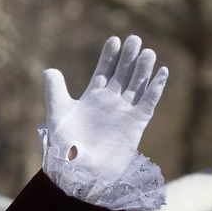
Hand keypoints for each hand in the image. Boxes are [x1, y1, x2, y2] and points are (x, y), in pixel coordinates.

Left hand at [42, 35, 166, 184]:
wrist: (78, 171)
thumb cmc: (63, 145)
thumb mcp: (57, 114)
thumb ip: (55, 91)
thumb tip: (50, 69)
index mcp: (91, 98)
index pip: (104, 71)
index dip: (109, 56)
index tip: (114, 40)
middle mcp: (110, 103)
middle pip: (122, 74)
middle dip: (128, 57)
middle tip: (134, 39)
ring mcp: (124, 112)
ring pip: (136, 85)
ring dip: (142, 69)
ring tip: (147, 52)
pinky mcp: (136, 124)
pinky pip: (148, 103)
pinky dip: (155, 88)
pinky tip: (161, 72)